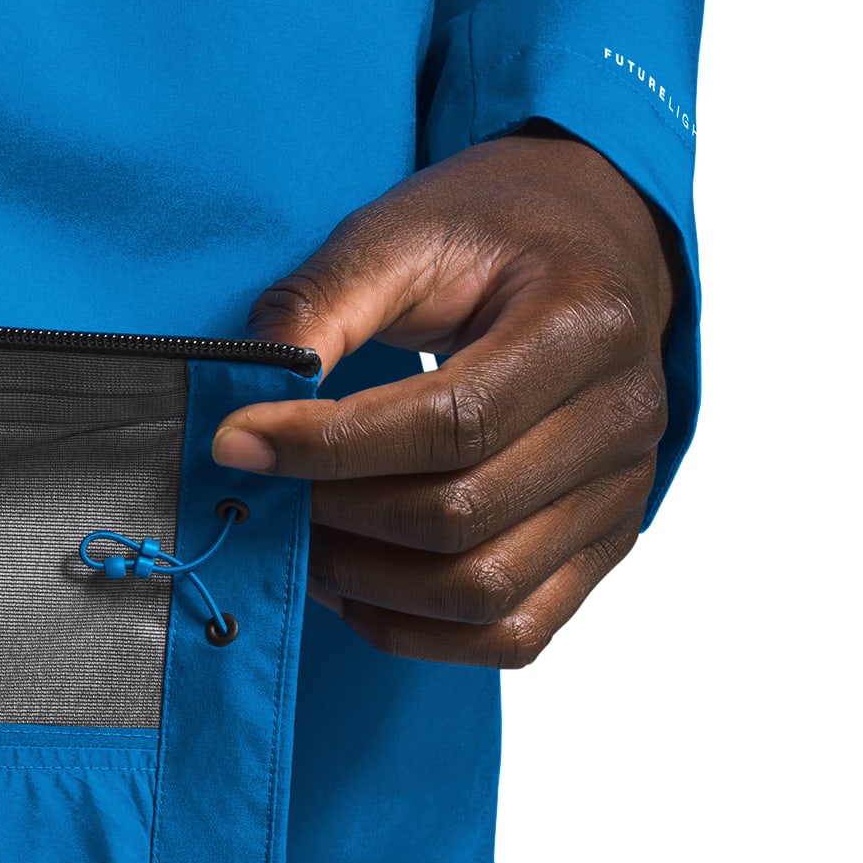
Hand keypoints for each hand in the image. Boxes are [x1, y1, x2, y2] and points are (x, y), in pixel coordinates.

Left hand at [214, 130, 675, 665]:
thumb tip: (247, 395)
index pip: (451, 422)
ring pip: (484, 591)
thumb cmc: (495, 234)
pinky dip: (417, 630)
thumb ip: (324, 304)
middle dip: (338, 516)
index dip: (329, 446)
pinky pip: (512, 632)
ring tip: (301, 541)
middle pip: (463, 515)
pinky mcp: (602, 545)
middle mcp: (626, 421)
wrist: (595, 243)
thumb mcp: (405, 230)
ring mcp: (621, 495)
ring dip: (368, 583)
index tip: (236, 442)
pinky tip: (354, 586)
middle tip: (262, 493)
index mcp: (586, 325)